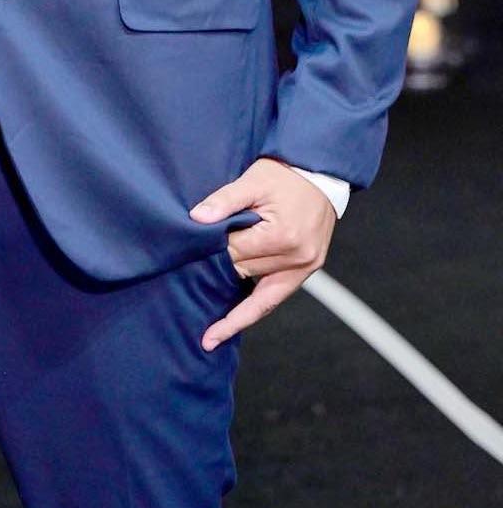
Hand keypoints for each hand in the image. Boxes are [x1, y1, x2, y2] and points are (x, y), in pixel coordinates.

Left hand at [190, 157, 336, 352]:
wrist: (320, 173)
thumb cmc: (285, 175)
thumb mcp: (253, 180)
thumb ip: (224, 201)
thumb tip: (197, 219)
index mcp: (283, 236)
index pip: (234, 252)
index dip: (210, 251)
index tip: (187, 256)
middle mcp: (297, 257)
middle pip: (244, 272)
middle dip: (219, 272)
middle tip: (188, 286)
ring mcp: (305, 267)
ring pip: (259, 293)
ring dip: (234, 302)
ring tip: (208, 334)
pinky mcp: (307, 271)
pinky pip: (275, 298)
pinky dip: (252, 312)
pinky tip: (228, 328)